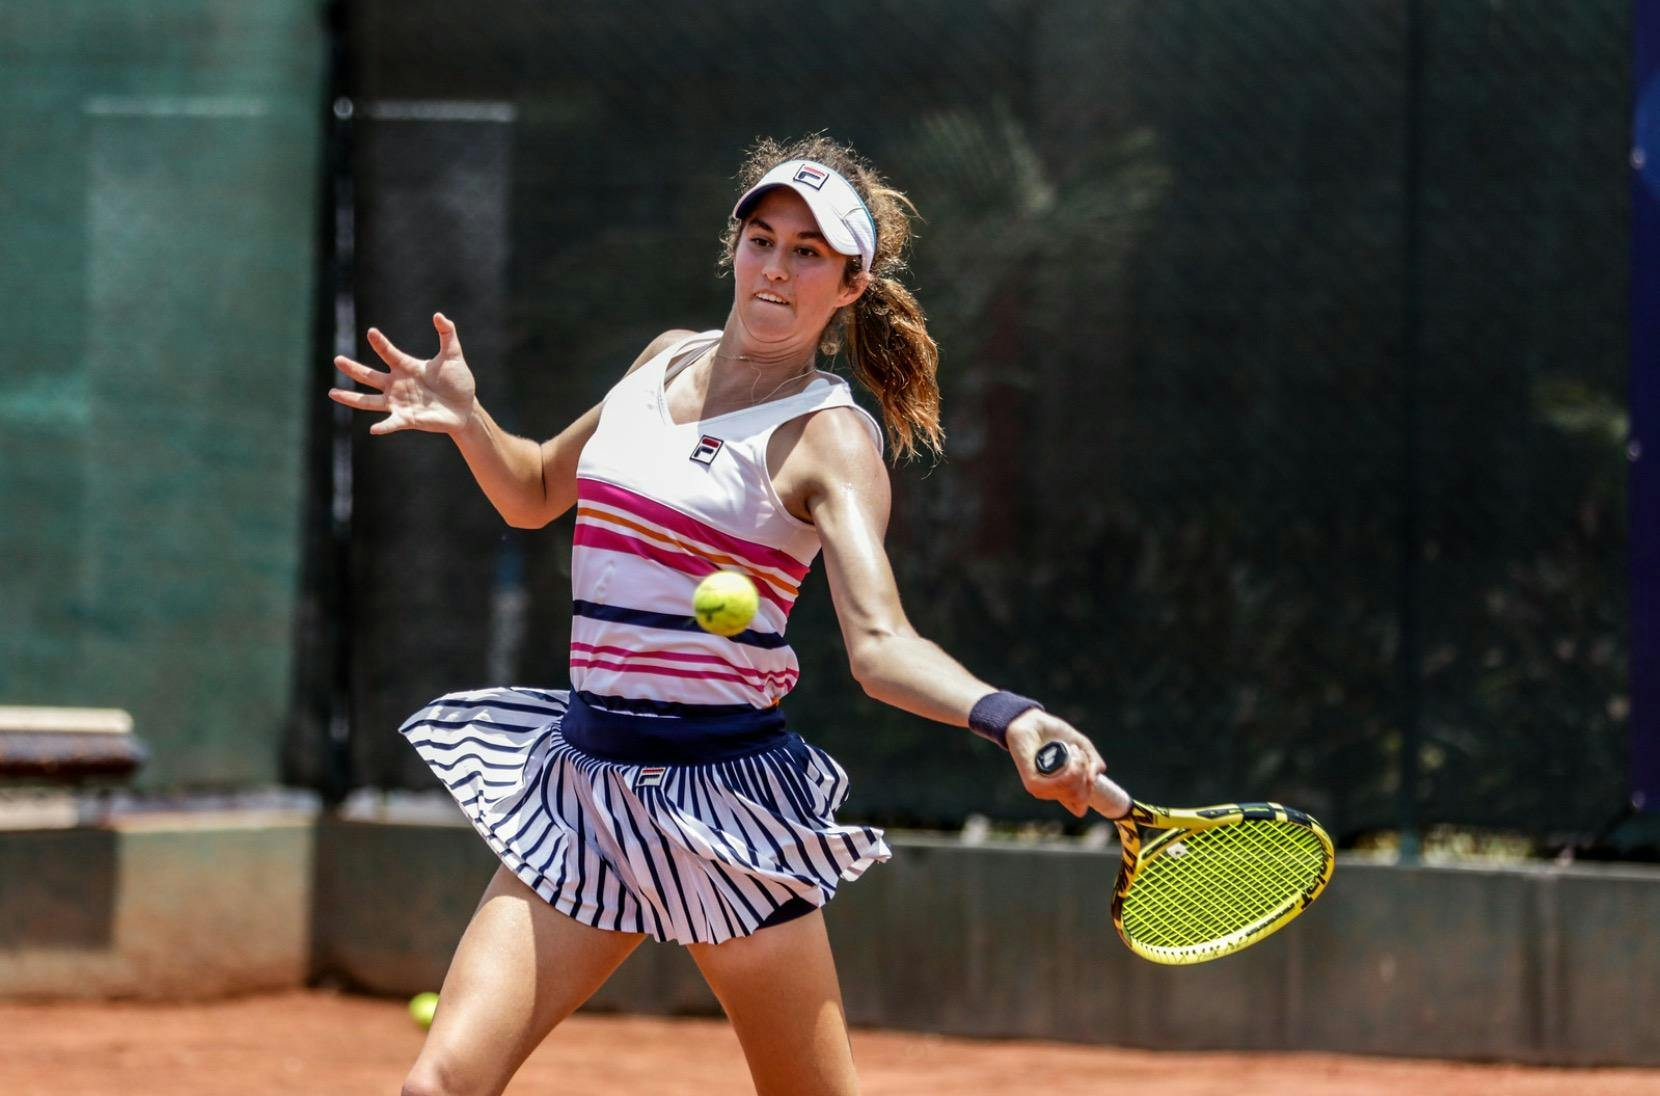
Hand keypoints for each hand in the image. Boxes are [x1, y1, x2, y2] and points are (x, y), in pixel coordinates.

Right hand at [328, 313, 477, 434]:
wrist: (465, 408)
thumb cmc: (457, 381)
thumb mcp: (453, 356)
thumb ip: (447, 335)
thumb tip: (439, 315)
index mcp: (405, 367)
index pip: (388, 353)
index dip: (380, 343)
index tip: (372, 332)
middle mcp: (397, 384)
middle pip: (369, 375)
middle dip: (353, 368)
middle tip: (337, 359)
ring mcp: (399, 403)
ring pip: (369, 401)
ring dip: (351, 398)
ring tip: (332, 393)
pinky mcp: (407, 419)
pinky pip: (391, 423)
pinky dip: (383, 426)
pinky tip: (373, 429)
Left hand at [1006, 709, 1106, 817]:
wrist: (1032, 720)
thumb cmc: (1055, 734)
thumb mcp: (1083, 747)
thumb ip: (1094, 763)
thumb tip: (1094, 779)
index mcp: (1061, 788)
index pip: (1079, 808)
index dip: (1089, 791)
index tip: (1087, 770)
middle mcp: (1051, 791)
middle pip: (1080, 798)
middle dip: (1086, 775)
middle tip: (1079, 754)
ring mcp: (1041, 788)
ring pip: (1072, 792)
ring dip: (1080, 768)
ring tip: (1073, 749)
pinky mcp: (1032, 782)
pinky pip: (1060, 785)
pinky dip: (1070, 768)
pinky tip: (1068, 751)